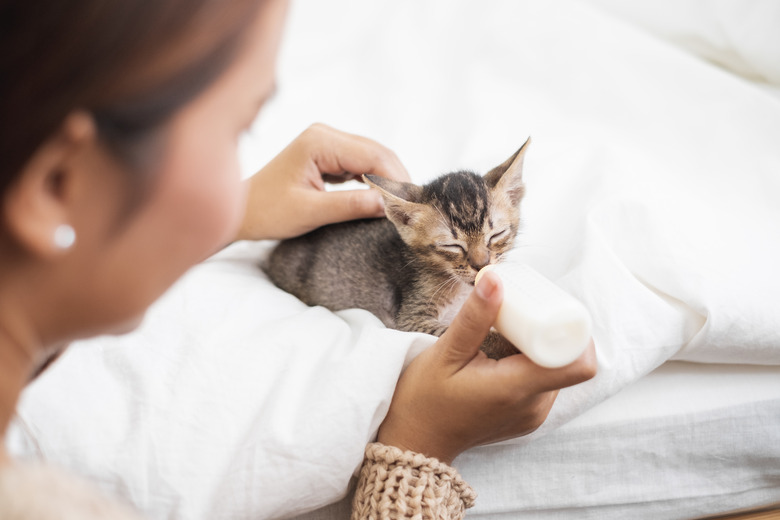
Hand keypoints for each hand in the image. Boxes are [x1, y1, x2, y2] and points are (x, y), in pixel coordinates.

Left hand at [236, 123, 409, 240]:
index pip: (372, 155)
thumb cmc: (267, 212)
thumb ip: (350, 205)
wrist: (241, 211)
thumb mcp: (309, 212)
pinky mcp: (328, 155)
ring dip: (390, 180)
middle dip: (398, 178)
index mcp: (319, 141)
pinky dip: (377, 181)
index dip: (397, 179)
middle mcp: (325, 134)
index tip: (413, 205)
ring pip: (373, 157)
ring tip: (406, 206)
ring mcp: (327, 142)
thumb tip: (388, 205)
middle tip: (416, 208)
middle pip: (377, 152)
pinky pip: (362, 164)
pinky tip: (386, 199)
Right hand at [377, 271, 597, 464]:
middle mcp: (534, 407)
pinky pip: (545, 383)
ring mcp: (533, 416)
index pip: (578, 364)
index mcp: (516, 390)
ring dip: (542, 346)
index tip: (547, 307)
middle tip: (524, 308)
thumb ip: (474, 318)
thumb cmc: (424, 398)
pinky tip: (507, 350)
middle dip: (553, 330)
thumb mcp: (446, 353)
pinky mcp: (528, 417)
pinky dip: (533, 362)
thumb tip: (497, 280)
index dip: (574, 331)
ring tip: (511, 328)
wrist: (415, 439)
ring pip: (558, 371)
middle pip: (569, 362)